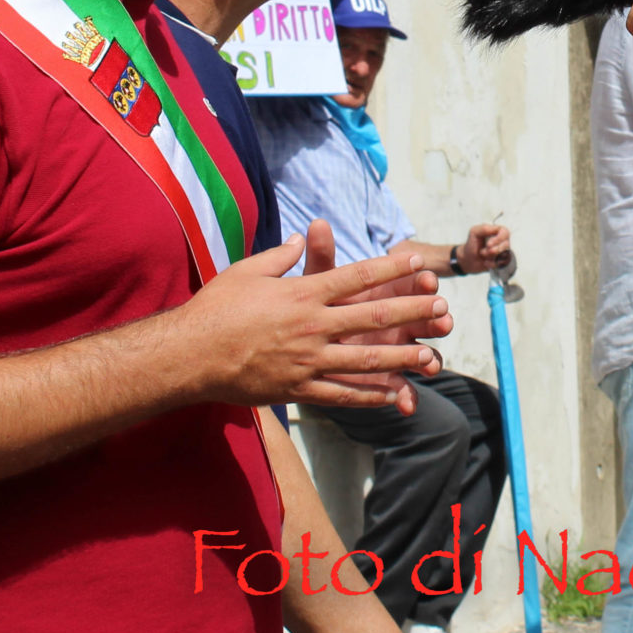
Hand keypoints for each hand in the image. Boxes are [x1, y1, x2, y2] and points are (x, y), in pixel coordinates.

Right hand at [177, 227, 447, 409]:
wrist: (189, 355)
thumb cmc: (215, 308)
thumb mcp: (248, 271)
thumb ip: (280, 256)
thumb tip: (301, 237)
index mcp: (302, 293)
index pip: (356, 277)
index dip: (389, 268)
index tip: (416, 261)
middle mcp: (312, 326)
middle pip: (373, 317)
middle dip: (412, 312)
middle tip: (444, 309)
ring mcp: (308, 361)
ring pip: (366, 360)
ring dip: (403, 357)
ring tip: (433, 357)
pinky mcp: (299, 389)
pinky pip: (343, 394)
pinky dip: (371, 395)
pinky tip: (396, 395)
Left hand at [461, 224, 512, 275]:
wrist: (468, 259)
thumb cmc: (472, 244)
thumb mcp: (474, 232)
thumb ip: (485, 228)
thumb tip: (496, 231)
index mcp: (497, 232)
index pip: (505, 232)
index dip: (499, 239)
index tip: (488, 244)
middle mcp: (502, 241)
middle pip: (506, 245)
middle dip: (493, 250)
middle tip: (482, 251)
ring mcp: (502, 252)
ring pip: (504, 255)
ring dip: (491, 256)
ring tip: (483, 255)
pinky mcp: (502, 261)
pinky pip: (502, 264)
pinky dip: (491, 264)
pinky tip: (485, 262)